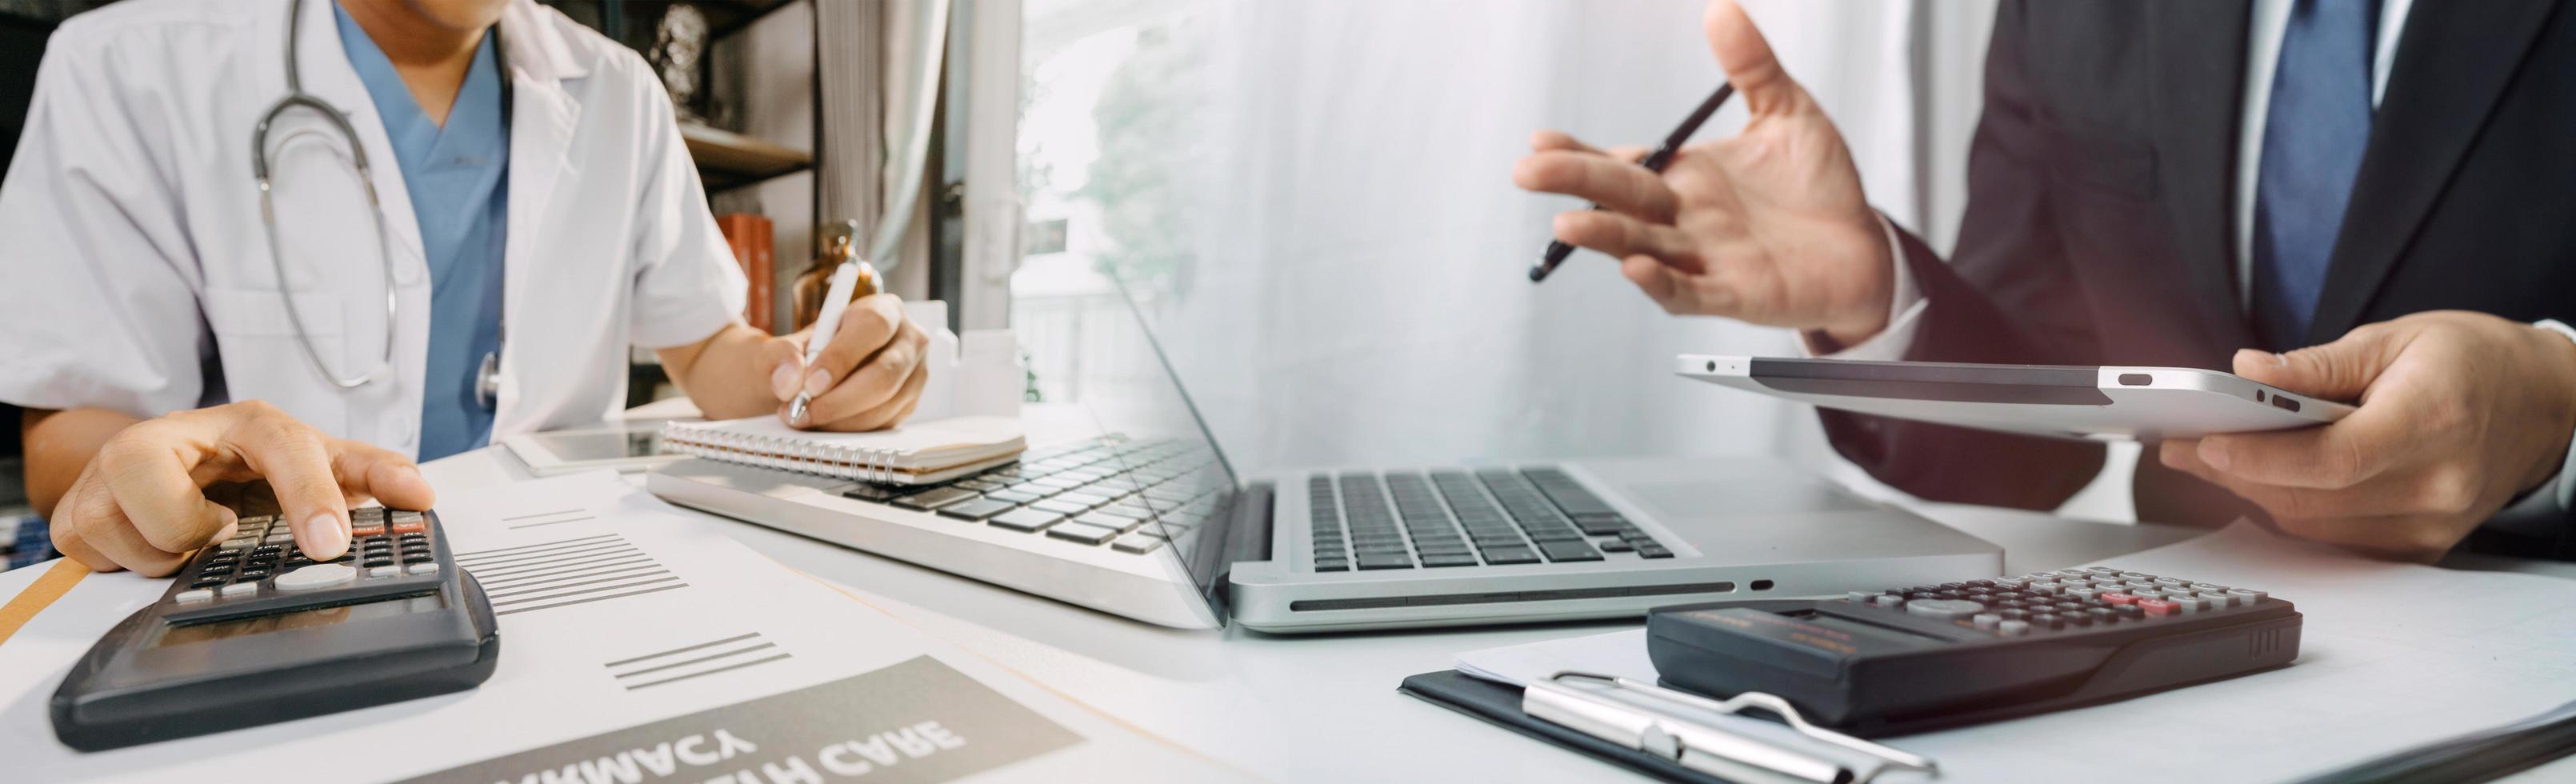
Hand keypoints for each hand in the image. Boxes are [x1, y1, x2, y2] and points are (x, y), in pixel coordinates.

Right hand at [51, 401, 434, 574]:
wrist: (170, 460)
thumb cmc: (250, 463)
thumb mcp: (315, 461)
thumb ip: (369, 475)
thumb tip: (419, 494)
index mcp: (246, 422)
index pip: (283, 447)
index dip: (310, 495)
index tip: (330, 545)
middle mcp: (170, 434)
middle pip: (169, 504)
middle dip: (195, 533)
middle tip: (217, 530)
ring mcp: (111, 467)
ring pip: (130, 536)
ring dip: (167, 553)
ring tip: (188, 534)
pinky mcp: (75, 506)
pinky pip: (96, 557)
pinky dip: (129, 561)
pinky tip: (150, 539)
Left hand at [757, 292, 929, 430]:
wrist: (816, 378)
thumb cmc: (805, 357)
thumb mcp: (785, 348)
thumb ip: (780, 357)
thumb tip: (789, 381)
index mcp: (885, 310)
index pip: (872, 327)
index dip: (841, 357)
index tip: (809, 384)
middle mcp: (909, 340)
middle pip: (884, 374)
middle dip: (838, 399)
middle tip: (801, 410)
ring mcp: (914, 375)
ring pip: (884, 405)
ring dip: (839, 419)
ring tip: (803, 416)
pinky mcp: (909, 404)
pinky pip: (882, 424)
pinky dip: (848, 429)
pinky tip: (824, 422)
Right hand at [1510, 0, 1891, 345]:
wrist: (1864, 249)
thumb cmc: (1820, 188)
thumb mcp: (1789, 113)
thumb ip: (1753, 67)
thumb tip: (1721, 9)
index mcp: (1686, 178)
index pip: (1621, 163)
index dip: (1579, 153)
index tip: (1540, 139)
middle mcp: (1684, 220)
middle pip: (1618, 200)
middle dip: (1573, 184)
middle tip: (1529, 171)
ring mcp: (1704, 259)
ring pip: (1643, 247)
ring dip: (1605, 237)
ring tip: (1569, 224)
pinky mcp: (1734, 294)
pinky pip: (1689, 292)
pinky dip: (1660, 284)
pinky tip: (1636, 268)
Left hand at [2159, 312, 2575, 559]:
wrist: (2542, 405)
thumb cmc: (2472, 362)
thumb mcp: (2395, 338)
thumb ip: (2316, 365)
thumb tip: (2244, 372)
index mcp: (2432, 421)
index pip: (2335, 457)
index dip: (2262, 456)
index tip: (2204, 442)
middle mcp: (2437, 484)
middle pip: (2312, 497)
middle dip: (2236, 473)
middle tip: (2181, 445)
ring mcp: (2433, 524)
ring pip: (2314, 524)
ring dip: (2253, 493)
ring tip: (2208, 459)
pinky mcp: (2423, 546)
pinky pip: (2336, 538)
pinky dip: (2292, 510)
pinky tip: (2260, 481)